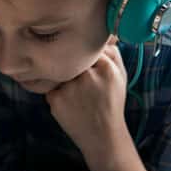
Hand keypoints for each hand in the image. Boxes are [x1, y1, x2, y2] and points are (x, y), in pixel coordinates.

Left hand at [45, 43, 130, 159]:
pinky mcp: (55, 100)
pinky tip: (70, 104)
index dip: (86, 56)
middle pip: (72, 57)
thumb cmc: (111, 103)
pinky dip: (57, 92)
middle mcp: (87, 76)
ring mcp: (70, 88)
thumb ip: (112, 52)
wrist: (103, 137)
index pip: (87, 48)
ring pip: (59, 70)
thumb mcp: (120, 76)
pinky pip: (50, 86)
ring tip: (78, 95)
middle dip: (74, 66)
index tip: (89, 65)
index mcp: (106, 68)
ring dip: (64, 78)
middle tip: (83, 82)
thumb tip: (99, 33)